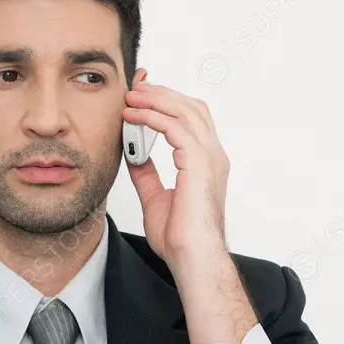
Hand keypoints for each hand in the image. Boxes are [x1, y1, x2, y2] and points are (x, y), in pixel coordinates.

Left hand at [122, 81, 229, 267]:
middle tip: (136, 87)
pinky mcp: (198, 161)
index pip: (192, 119)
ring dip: (155, 98)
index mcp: (207, 163)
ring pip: (184, 110)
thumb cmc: (180, 237)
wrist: (192, 256)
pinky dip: (151, 116)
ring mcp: (209, 156)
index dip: (169, 102)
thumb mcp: (154, 196)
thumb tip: (132, 155)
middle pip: (191, 107)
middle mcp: (213, 155)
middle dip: (162, 92)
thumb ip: (146, 173)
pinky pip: (174, 126)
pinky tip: (133, 115)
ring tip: (131, 95)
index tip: (143, 96)